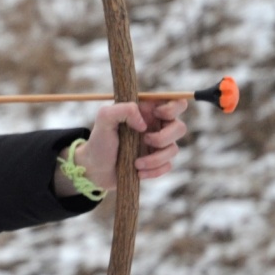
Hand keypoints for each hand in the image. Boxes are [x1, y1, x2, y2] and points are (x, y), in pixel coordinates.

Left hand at [59, 99, 189, 195]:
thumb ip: (122, 110)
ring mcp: (158, 146)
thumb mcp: (104, 119)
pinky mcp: (157, 163)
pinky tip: (138, 172)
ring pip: (174, 149)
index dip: (172, 108)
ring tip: (136, 163)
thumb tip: (144, 123)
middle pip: (180, 128)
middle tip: (145, 140)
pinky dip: (154, 171)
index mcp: (147, 112)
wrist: (94, 168)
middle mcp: (156, 127)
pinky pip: (168, 166)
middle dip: (165, 137)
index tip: (156, 114)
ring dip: (155, 158)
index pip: (175, 102)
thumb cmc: (99, 141)